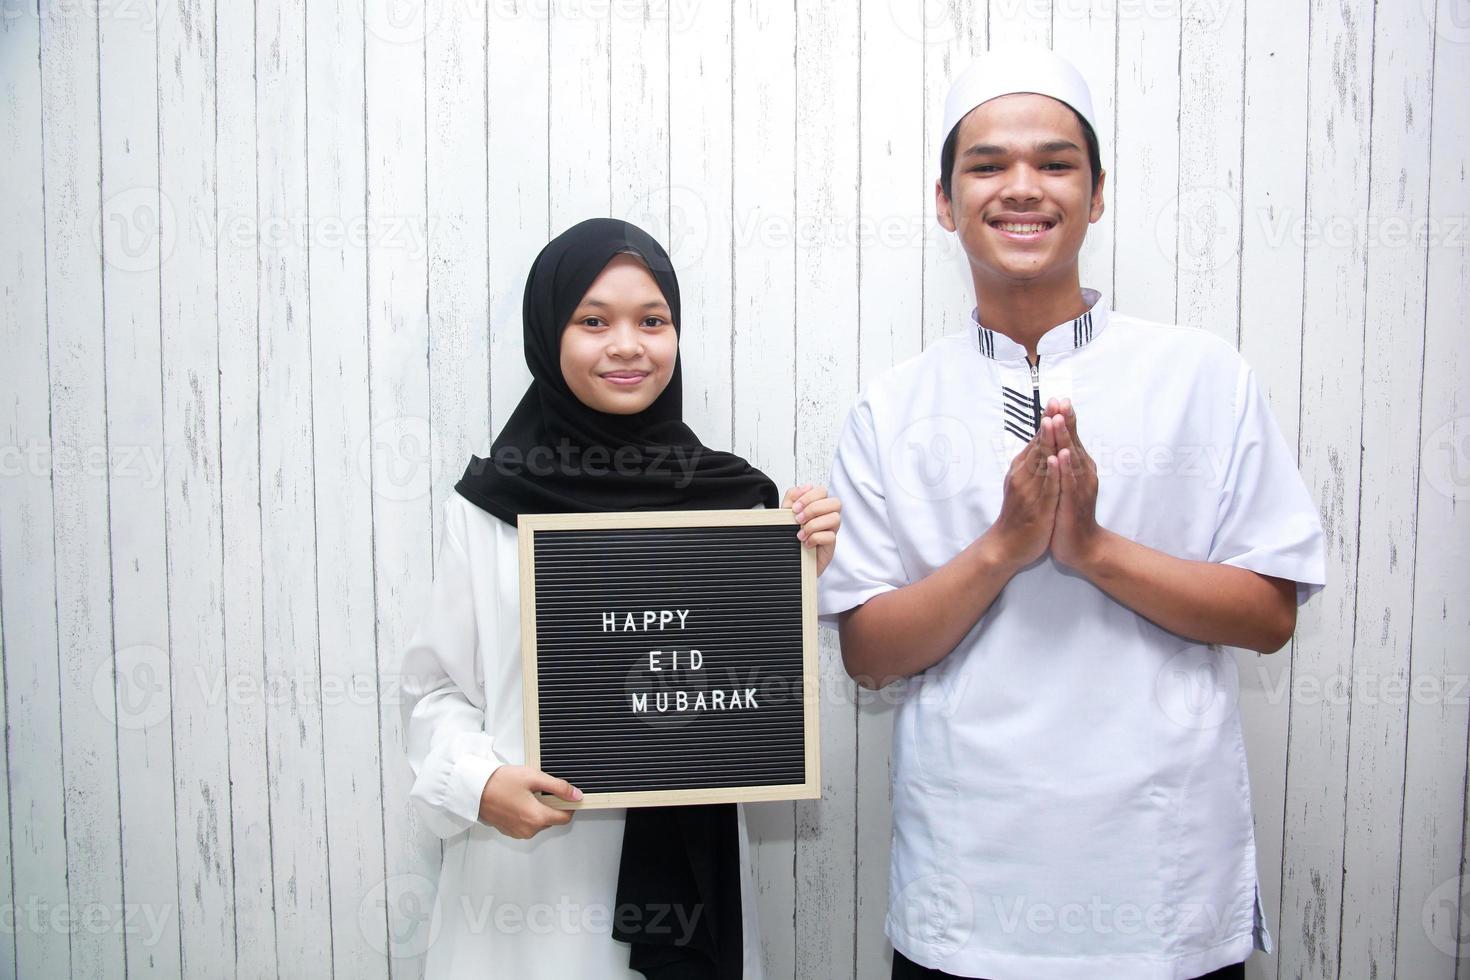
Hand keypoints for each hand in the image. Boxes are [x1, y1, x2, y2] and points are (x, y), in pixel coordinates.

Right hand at [477, 765, 581, 838]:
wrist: (474, 789)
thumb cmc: (500, 782)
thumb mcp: (534, 777)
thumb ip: (558, 787)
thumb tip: (576, 795)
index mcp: (537, 817)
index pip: (566, 817)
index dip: (569, 805)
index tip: (566, 795)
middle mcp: (529, 830)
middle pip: (553, 819)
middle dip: (552, 805)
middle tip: (541, 789)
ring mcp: (519, 833)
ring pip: (540, 822)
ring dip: (539, 809)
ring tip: (526, 794)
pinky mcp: (510, 831)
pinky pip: (527, 824)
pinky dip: (528, 814)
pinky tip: (519, 801)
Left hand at [784, 483, 842, 575]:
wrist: (787, 561)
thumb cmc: (789, 537)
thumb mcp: (785, 514)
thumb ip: (791, 498)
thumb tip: (804, 487)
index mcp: (816, 506)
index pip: (822, 491)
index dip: (809, 496)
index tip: (794, 508)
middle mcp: (826, 517)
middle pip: (835, 502)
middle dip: (814, 509)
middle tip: (799, 519)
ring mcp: (830, 531)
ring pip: (835, 518)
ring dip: (814, 524)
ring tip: (801, 533)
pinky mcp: (830, 545)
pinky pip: (830, 536)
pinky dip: (815, 538)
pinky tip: (806, 543)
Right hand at [984, 413, 1060, 567]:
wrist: (1006, 546)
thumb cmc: (1019, 514)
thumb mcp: (1024, 484)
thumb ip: (1032, 464)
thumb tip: (1040, 442)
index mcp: (1021, 469)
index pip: (1036, 440)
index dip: (1046, 420)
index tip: (1056, 400)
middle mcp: (1022, 476)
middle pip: (1038, 445)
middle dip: (1048, 423)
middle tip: (1056, 402)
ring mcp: (1028, 491)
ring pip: (1040, 462)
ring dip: (1047, 441)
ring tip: (1054, 421)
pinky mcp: (1036, 507)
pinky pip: (1045, 487)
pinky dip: (1050, 472)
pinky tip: (1056, 458)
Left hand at [1045, 398, 1103, 569]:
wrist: (1082, 547)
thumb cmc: (1070, 513)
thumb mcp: (1066, 483)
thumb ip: (1064, 464)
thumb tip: (1058, 443)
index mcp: (1079, 467)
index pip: (1071, 438)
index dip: (1065, 419)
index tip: (1058, 398)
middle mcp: (1083, 473)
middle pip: (1073, 442)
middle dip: (1066, 421)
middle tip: (1060, 400)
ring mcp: (1080, 487)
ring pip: (1072, 458)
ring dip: (1066, 438)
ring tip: (1059, 419)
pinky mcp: (1075, 502)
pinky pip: (1070, 482)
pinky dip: (1066, 467)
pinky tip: (1062, 454)